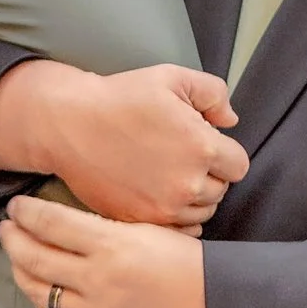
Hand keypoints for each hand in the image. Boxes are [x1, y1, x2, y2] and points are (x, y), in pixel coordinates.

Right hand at [0, 59, 245, 228]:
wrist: (68, 124)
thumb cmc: (118, 97)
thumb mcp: (171, 77)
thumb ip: (213, 93)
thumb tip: (230, 120)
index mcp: (201, 146)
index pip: (238, 165)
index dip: (223, 152)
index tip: (204, 144)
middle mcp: (187, 183)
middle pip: (221, 190)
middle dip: (209, 174)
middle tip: (181, 157)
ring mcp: (163, 207)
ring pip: (201, 212)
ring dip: (193, 197)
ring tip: (168, 175)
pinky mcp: (141, 221)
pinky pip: (178, 230)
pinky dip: (175, 217)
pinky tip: (160, 197)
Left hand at [0, 198, 208, 307]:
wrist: (209, 304)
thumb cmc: (182, 259)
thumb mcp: (143, 227)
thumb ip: (100, 226)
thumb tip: (56, 217)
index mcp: (111, 245)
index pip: (51, 223)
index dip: (26, 212)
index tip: (16, 206)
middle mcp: (97, 279)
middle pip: (35, 256)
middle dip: (13, 239)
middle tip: (6, 228)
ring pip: (39, 290)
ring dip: (20, 270)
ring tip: (16, 257)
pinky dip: (40, 301)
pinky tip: (37, 286)